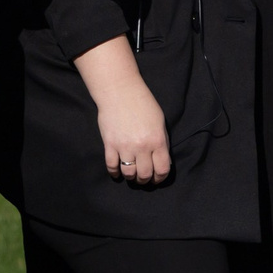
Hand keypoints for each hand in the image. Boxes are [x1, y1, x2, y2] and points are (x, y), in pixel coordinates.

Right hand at [75, 37, 172, 184]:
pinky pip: (111, 166)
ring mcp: (124, 146)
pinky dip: (114, 172)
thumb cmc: (143, 104)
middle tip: (143, 178)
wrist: (120, 92)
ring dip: (131, 177)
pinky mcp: (110, 144)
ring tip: (131, 175)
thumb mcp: (160, 122)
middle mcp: (142, 146)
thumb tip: (162, 161)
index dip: (160, 178)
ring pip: (128, 173)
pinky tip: (117, 172)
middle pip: (144, 174)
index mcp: (157, 141)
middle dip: (145, 180)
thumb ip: (162, 142)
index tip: (157, 179)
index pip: (162, 169)